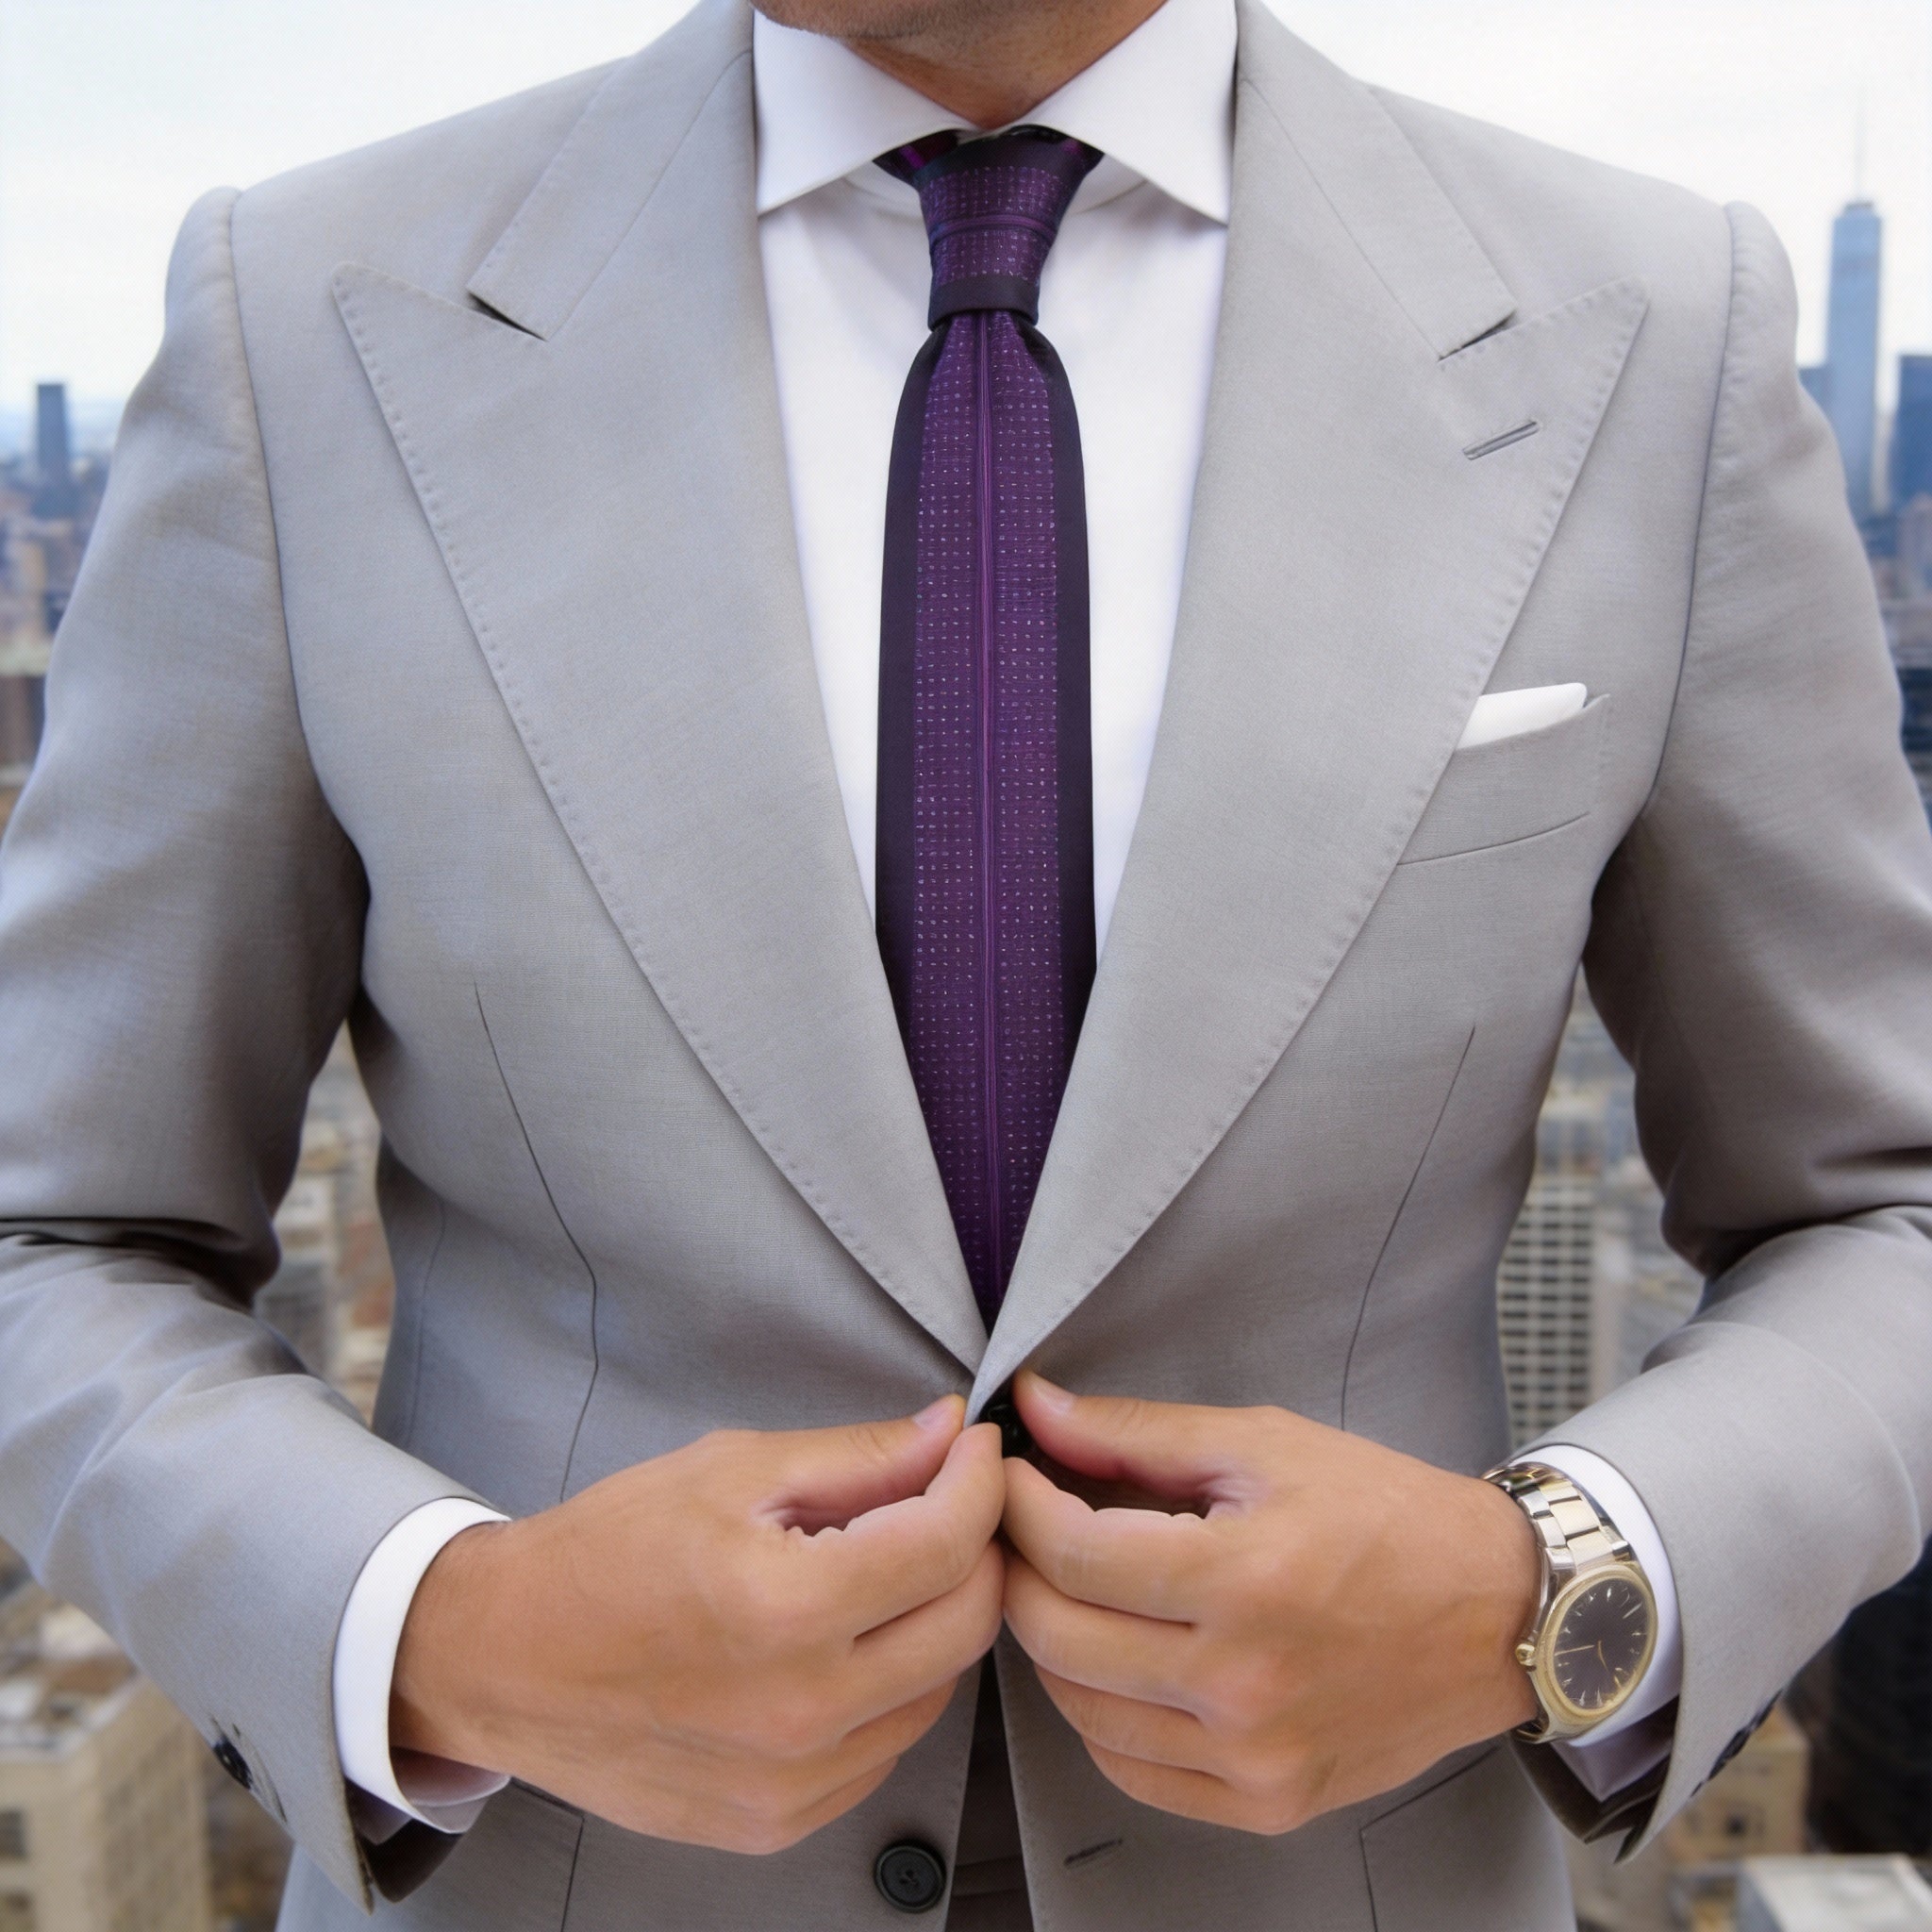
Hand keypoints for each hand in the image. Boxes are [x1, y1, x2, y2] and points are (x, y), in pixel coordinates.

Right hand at [391, 1399, 1004, 1852]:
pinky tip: (839, 1644)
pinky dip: (888, 1688)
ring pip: (938, 1690)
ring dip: (932, 1620)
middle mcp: (799, 1711)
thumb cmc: (604, 1553)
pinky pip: (885, 1747)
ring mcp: (791, 1782)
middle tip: (946, 1502)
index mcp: (784, 1608)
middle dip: (975, 1548)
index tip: (975, 1450)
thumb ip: (857, 1457)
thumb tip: (948, 1435)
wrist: (503, 1659)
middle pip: (967, 1624)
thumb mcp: (730, 1470)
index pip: (947, 1543)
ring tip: (879, 1571)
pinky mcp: (778, 1822)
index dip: (979, 1481)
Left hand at [999, 1373, 1537, 1834]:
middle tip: (1024, 1527)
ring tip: (1069, 1586)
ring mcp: (1255, 1755)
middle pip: (1059, 1636)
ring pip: (1080, 1710)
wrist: (1498, 1612)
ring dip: (1051, 1641)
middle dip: (1019, 1570)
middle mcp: (1244, 1682)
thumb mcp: (1264, 1443)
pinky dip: (1100, 1714)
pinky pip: (1131, 1771)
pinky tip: (1116, 1660)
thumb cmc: (1388, 1515)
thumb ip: (1138, 1432)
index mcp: (1246, 1579)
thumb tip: (1038, 1409)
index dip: (1019, 1506)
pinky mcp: (1268, 1802)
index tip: (1010, 1474)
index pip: (1074, 1553)